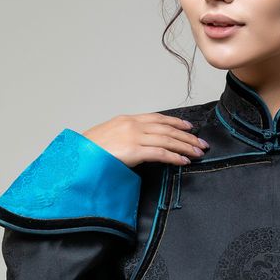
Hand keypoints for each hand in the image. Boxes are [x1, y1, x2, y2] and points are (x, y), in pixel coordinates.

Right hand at [80, 113, 209, 167]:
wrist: (78, 155)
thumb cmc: (90, 150)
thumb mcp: (109, 135)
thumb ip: (126, 136)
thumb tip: (140, 144)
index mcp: (127, 120)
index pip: (158, 118)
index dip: (176, 122)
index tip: (189, 126)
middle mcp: (133, 125)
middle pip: (167, 129)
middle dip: (187, 136)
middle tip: (200, 143)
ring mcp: (134, 137)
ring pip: (167, 140)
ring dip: (185, 147)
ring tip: (197, 153)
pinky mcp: (134, 151)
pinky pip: (160, 153)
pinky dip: (174, 157)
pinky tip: (183, 161)